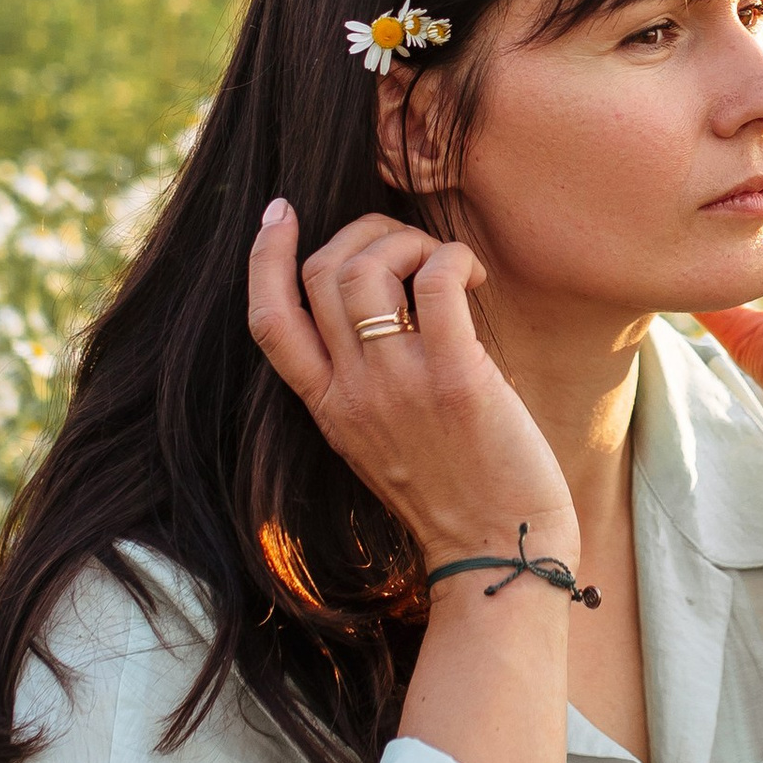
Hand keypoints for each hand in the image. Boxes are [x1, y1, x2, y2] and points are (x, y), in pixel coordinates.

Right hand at [246, 203, 576, 571]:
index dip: (264, 255)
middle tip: (410, 247)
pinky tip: (475, 275)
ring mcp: (398, 385)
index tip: (282, 210)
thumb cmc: (455, 490)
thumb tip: (384, 306)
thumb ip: (365, 381)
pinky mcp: (454, 380)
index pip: (267, 320)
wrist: (498, 552)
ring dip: (409, 240)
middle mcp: (351, 392)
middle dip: (363, 232)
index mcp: (327, 406)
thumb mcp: (379, 439)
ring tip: (446, 264)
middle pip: (319, 272)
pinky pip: (436, 282)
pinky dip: (454, 258)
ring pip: (368, 266)